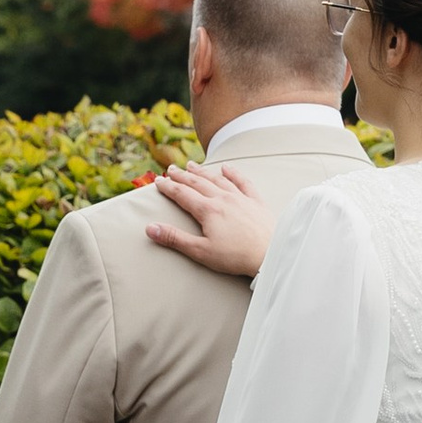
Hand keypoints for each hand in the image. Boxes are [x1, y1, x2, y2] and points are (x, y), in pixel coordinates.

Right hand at [145, 163, 268, 278]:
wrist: (270, 254)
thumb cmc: (236, 257)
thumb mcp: (201, 251)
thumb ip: (175, 238)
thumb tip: (150, 228)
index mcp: (207, 210)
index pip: (182, 194)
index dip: (168, 187)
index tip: (158, 182)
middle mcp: (223, 199)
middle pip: (198, 182)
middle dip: (182, 175)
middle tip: (171, 170)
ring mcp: (241, 198)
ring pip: (217, 179)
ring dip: (203, 171)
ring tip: (192, 165)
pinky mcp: (256, 202)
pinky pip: (243, 182)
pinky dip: (234, 174)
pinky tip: (227, 168)